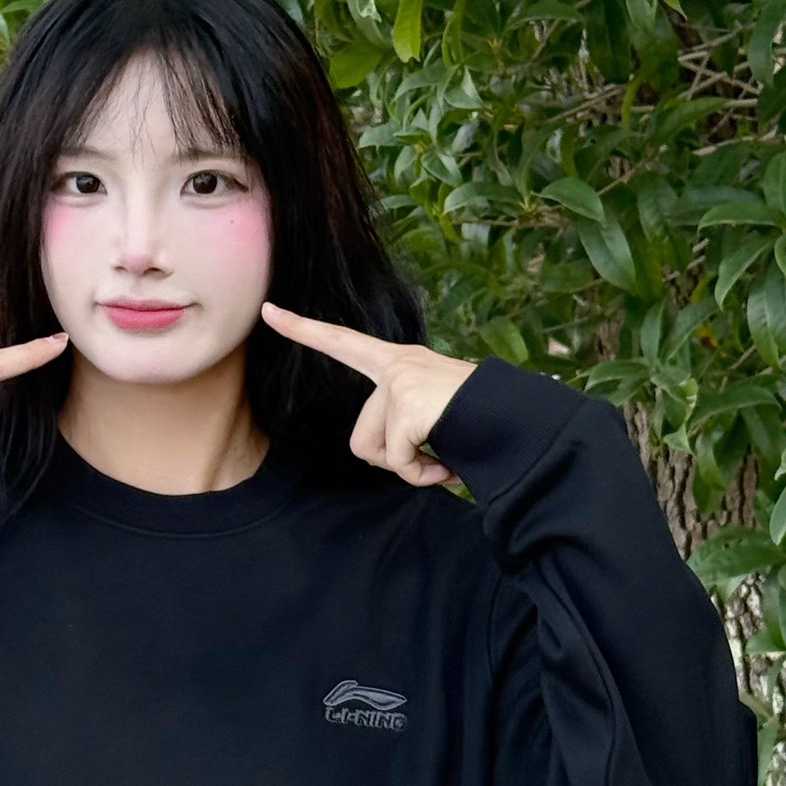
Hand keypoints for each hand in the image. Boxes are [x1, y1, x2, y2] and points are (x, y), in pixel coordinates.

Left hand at [260, 304, 475, 487]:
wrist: (518, 421)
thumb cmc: (479, 422)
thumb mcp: (432, 415)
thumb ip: (403, 426)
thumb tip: (404, 466)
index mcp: (399, 363)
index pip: (342, 343)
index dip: (302, 329)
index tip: (268, 311)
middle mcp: (397, 365)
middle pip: (361, 440)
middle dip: (395, 462)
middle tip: (434, 456)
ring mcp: (401, 382)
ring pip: (377, 453)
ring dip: (413, 468)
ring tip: (446, 456)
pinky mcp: (408, 403)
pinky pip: (401, 461)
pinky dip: (426, 473)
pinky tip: (450, 462)